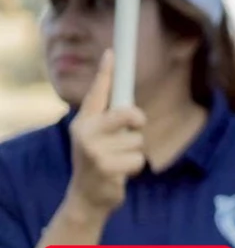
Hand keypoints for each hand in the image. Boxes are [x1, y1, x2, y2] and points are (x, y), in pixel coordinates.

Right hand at [64, 50, 146, 218]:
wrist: (87, 196)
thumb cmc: (99, 161)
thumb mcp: (98, 138)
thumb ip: (110, 120)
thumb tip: (130, 106)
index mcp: (84, 121)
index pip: (96, 93)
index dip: (105, 72)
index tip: (113, 52)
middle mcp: (84, 131)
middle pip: (127, 113)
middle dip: (137, 120)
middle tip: (134, 129)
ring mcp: (93, 149)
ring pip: (137, 140)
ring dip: (135, 151)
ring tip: (119, 160)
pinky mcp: (104, 166)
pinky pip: (138, 159)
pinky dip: (135, 167)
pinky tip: (120, 173)